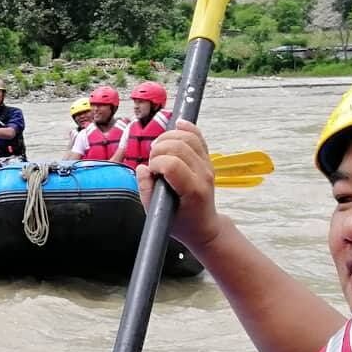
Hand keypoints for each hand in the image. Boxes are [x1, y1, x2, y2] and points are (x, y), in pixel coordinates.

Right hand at [147, 121, 222, 249]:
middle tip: (153, 161)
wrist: (202, 226)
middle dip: (159, 149)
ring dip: (168, 137)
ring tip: (159, 149)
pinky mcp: (207, 160)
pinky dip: (186, 128)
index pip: (172, 164)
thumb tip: (143, 169)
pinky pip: (198, 136)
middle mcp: (203, 175)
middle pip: (179, 146)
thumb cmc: (181, 222)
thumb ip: (146, 190)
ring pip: (188, 137)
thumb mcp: (156, 213)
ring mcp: (207, 165)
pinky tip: (177, 125)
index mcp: (192, 190)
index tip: (151, 172)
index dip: (156, 163)